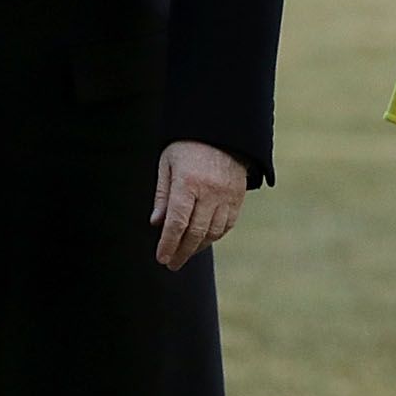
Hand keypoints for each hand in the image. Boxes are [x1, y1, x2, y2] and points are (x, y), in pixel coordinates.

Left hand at [149, 140, 247, 271]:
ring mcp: (227, 196)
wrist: (223, 131)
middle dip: (181, 252)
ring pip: (212, 232)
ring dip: (197, 247)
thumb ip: (163, 194)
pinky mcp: (238, 197)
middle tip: (171, 264)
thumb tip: (157, 223)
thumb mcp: (168, 164)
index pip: (177, 223)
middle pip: (195, 232)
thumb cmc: (188, 146)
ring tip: (185, 253)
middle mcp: (210, 191)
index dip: (168, 244)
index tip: (161, 258)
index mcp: (188, 182)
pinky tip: (202, 240)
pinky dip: (213, 237)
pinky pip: (226, 225)